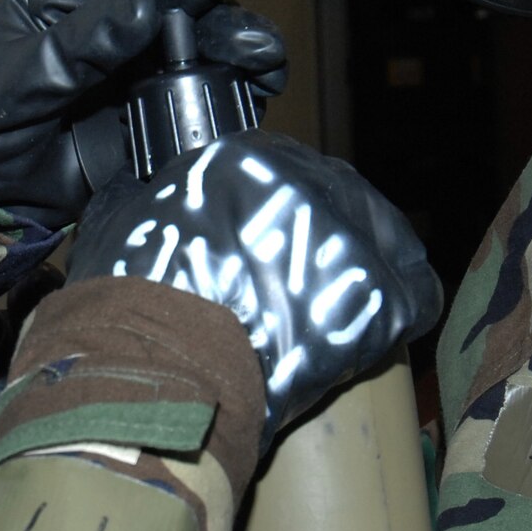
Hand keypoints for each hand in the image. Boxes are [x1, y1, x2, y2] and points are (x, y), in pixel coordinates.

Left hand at [0, 0, 286, 227]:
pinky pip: (190, 103)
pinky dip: (223, 102)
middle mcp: (107, 29)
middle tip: (255, 44)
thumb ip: (83, 43)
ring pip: (195, 55)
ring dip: (233, 59)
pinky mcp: (142, 119)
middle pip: (180, 13)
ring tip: (266, 70)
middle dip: (223, 23)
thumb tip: (144, 3)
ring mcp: (128, 74)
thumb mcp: (21, 77)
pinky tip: (250, 102)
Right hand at [67, 128, 440, 454]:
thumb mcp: (117, 225)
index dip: (282, 207)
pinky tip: (380, 327)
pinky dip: (400, 309)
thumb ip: (142, 198)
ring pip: (384, 239)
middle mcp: (304, 182)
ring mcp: (348, 237)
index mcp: (242, 159)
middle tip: (308, 278)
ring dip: (366, 269)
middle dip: (328, 233)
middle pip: (339, 195)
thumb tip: (135, 192)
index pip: (282, 168)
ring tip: (343, 307)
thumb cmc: (129, 306)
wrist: (157, 371)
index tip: (275, 239)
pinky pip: (414, 293)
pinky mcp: (380, 296)